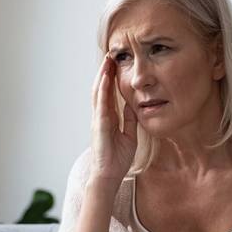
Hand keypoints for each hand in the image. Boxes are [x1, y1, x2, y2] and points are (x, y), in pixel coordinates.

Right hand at [89, 55, 137, 185]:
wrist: (109, 175)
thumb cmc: (117, 159)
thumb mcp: (129, 135)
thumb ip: (129, 120)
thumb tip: (133, 106)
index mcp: (108, 119)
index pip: (109, 94)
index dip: (111, 79)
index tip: (115, 64)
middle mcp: (100, 116)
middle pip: (101, 89)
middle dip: (105, 72)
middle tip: (110, 55)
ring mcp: (98, 120)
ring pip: (98, 93)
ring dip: (102, 76)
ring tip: (107, 61)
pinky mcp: (99, 126)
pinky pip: (101, 105)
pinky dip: (102, 91)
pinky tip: (105, 79)